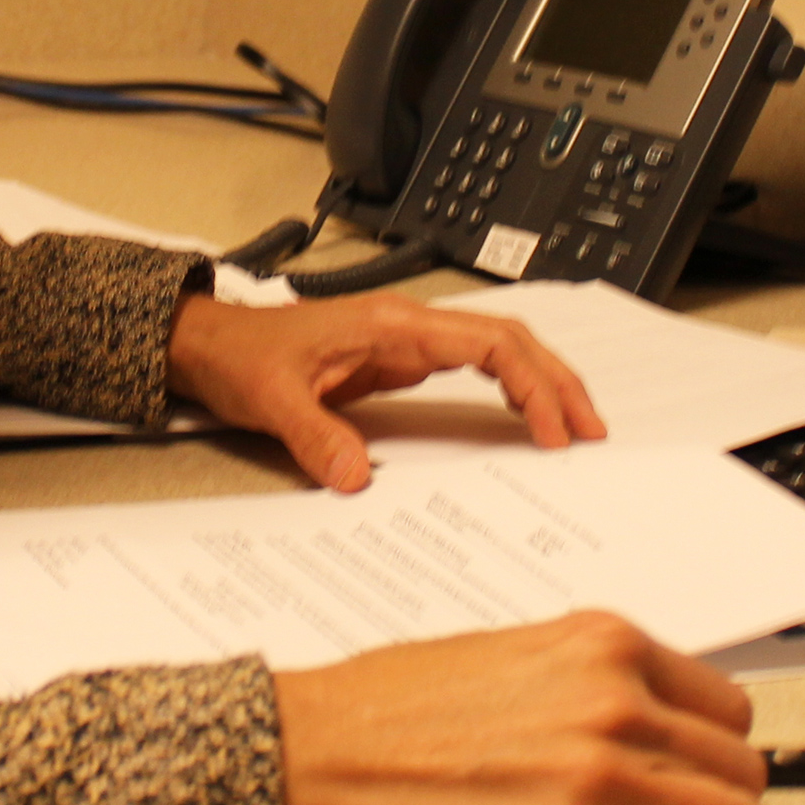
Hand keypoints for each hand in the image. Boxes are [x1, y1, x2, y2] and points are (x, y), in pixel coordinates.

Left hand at [165, 289, 603, 492]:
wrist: (213, 345)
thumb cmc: (242, 357)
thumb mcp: (271, 400)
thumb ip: (315, 436)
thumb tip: (358, 478)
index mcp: (392, 325)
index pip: (488, 342)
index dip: (531, 383)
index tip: (552, 428)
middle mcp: (409, 327)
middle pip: (511, 339)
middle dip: (557, 382)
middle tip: (591, 431)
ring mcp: (408, 342)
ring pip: (499, 349)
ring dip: (541, 382)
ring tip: (575, 426)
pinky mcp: (401, 362)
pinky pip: (474, 368)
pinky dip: (510, 389)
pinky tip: (525, 418)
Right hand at [274, 614, 764, 804]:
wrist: (312, 761)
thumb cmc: (388, 709)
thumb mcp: (513, 653)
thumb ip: (597, 681)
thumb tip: (659, 720)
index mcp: (604, 645)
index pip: (729, 708)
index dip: (707, 747)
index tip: (687, 766)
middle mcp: (615, 705)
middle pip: (742, 774)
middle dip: (711, 801)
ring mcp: (600, 781)